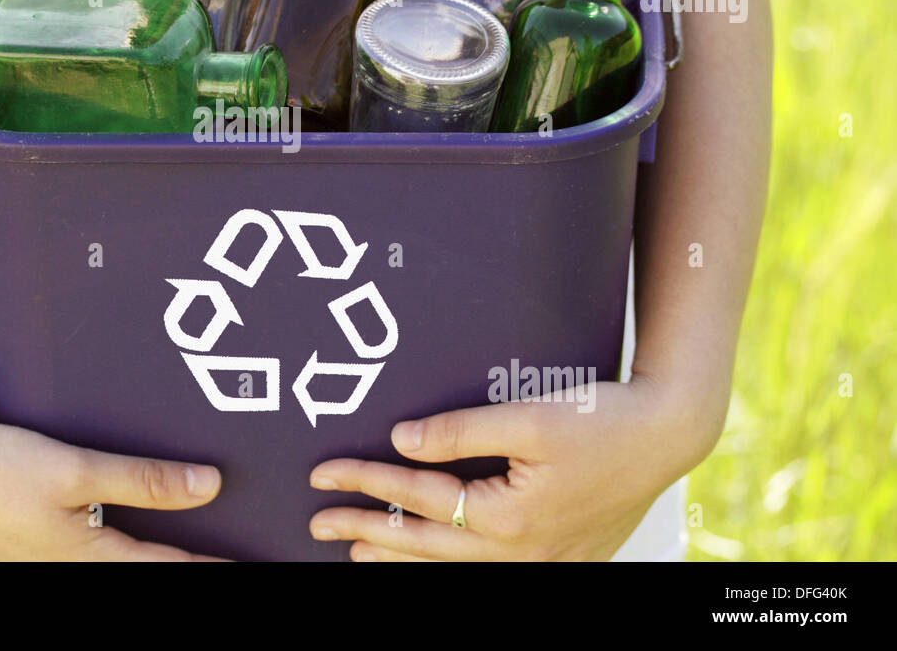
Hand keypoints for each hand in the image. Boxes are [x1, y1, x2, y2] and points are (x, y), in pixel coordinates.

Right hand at [0, 413, 226, 559]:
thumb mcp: (76, 470)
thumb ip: (144, 481)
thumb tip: (210, 485)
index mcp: (87, 559)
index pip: (167, 569)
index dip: (211, 566)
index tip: (248, 563)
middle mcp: (68, 572)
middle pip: (137, 572)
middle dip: (176, 562)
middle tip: (218, 555)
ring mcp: (41, 568)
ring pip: (107, 566)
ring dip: (141, 555)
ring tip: (173, 546)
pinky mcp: (21, 557)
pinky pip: (80, 558)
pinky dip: (108, 551)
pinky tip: (113, 535)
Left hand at [308, 374, 714, 560]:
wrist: (669, 436)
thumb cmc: (602, 420)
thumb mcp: (530, 416)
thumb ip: (461, 431)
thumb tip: (402, 439)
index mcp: (508, 516)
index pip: (417, 497)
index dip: (365, 481)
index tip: (323, 473)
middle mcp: (519, 551)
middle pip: (423, 544)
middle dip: (364, 530)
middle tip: (316, 523)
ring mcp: (539, 561)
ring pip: (451, 568)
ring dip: (401, 558)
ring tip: (358, 551)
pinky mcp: (556, 557)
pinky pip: (484, 570)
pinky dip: (446, 565)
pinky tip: (431, 559)